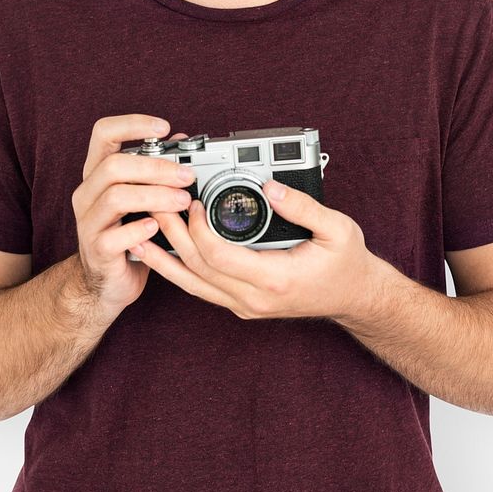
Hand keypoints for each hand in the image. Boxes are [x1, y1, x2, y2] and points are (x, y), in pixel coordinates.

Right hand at [71, 115, 191, 317]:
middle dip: (156, 167)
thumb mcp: (141, 196)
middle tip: (187, 176)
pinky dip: (140, 230)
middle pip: (114, 165)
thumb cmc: (128, 232)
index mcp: (97, 173)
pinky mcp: (97, 250)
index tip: (164, 127)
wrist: (108, 281)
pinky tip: (157, 228)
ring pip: (116, 197)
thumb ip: (156, 169)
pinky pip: (116, 236)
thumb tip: (182, 141)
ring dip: (155, 196)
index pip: (103, 133)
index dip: (132, 124)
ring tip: (182, 202)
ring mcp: (88, 222)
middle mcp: (87, 193)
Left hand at [131, 179, 378, 320]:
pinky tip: (158, 255)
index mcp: (275, 280)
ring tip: (137, 232)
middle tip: (153, 202)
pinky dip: (176, 270)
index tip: (192, 201)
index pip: (219, 257)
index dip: (197, 228)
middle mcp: (253, 299)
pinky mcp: (240, 303)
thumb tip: (271, 186)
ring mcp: (245, 305)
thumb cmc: (347, 263)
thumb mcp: (337, 229)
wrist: (355, 298)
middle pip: (197, 268)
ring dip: (164, 257)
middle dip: (172, 234)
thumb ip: (302, 207)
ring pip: (192, 284)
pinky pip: (201, 288)